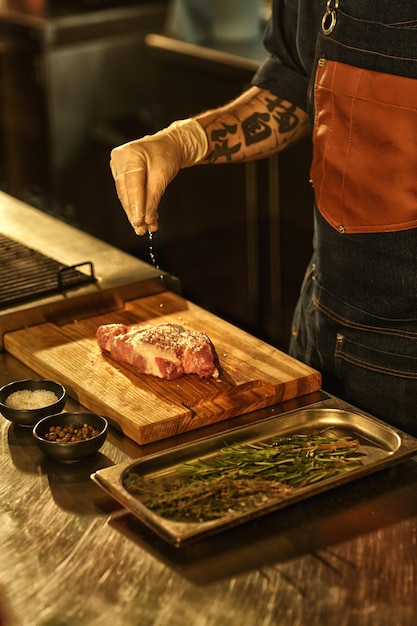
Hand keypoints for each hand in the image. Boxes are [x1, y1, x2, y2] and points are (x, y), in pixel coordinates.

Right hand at [110, 119, 207, 234]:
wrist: (169, 145)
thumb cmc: (167, 155)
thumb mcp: (163, 177)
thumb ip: (153, 198)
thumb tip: (147, 219)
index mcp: (130, 155)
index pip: (132, 186)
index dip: (135, 206)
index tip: (140, 222)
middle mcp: (120, 159)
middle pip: (126, 192)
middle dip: (135, 213)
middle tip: (142, 230)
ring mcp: (118, 165)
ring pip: (126, 195)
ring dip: (136, 212)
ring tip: (146, 226)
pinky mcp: (120, 172)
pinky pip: (127, 192)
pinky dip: (137, 205)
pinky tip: (145, 217)